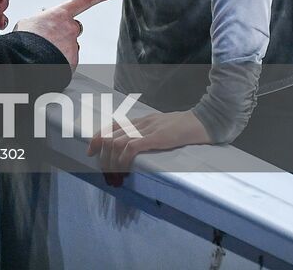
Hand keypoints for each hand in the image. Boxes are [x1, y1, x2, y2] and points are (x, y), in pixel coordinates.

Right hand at [14, 0, 119, 67]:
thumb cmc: (23, 41)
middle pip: (73, 29)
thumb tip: (41, 26)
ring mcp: (73, 46)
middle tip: (48, 40)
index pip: (85, 0)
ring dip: (58, 50)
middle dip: (64, 33)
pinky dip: (58, 64)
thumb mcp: (27, 23)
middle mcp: (71, 28)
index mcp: (60, 14)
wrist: (23, 61)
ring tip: (41, 55)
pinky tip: (45, 64)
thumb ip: (39, 22)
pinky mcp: (73, 63)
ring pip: (68, 48)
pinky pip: (67, 62)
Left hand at [87, 110, 210, 185]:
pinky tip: (123, 166)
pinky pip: (133, 145)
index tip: (90, 150)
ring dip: (111, 159)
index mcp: (142, 120)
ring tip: (111, 172)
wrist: (202, 121)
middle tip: (100, 167)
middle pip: (112, 134)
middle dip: (101, 151)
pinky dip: (123, 156)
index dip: (99, 137)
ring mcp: (148, 129)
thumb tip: (137, 148)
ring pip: (119, 140)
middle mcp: (141, 123)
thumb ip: (149, 134)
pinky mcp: (156, 137)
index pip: (113, 125)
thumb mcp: (162, 128)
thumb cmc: (185, 128)